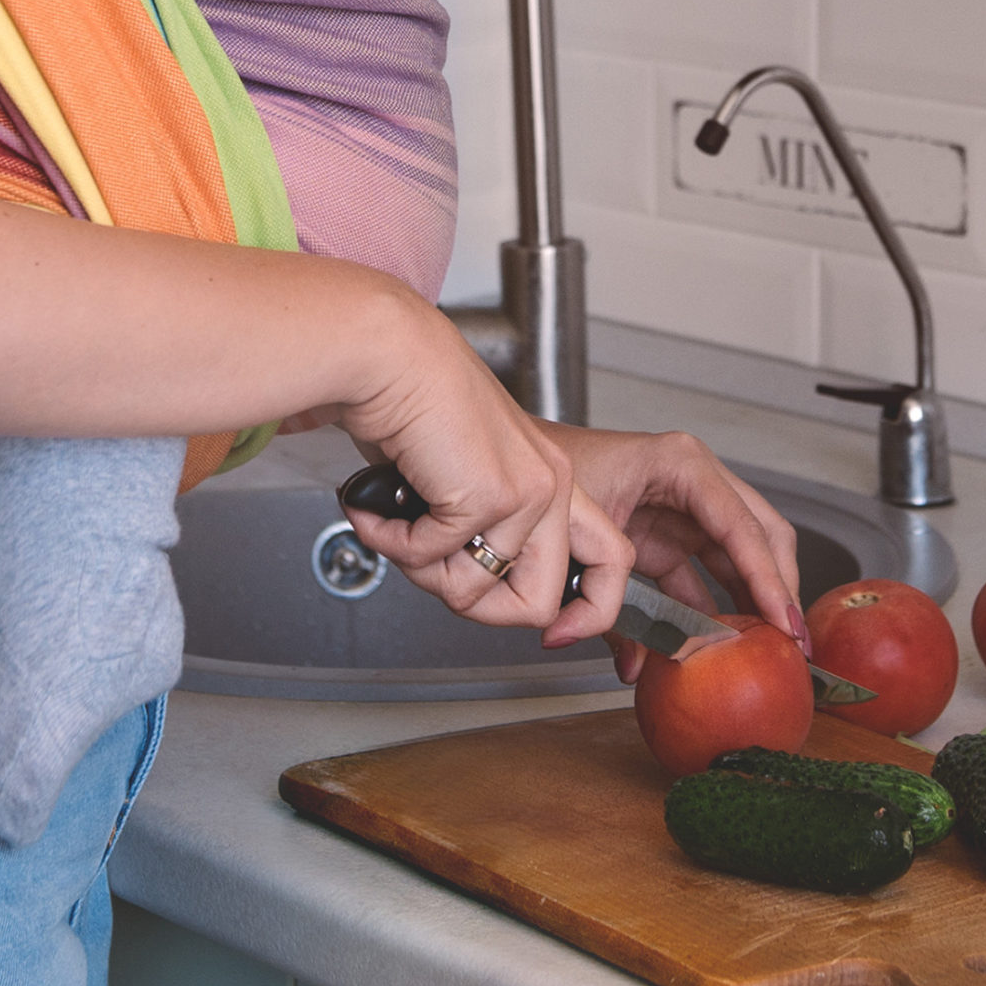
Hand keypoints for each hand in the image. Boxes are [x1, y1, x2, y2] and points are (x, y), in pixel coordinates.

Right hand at [334, 306, 634, 641]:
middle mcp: (552, 483)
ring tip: (393, 525)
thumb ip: (483, 527)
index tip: (551, 633)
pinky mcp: (489, 495)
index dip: (584, 613)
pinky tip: (375, 508)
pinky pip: (431, 560)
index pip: (610, 562)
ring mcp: (526, 492)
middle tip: (428, 569)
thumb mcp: (465, 471)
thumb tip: (468, 587)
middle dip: (473, 608)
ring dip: (419, 570)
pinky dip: (390, 542)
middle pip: (539, 606)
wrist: (386, 352)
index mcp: (553, 477)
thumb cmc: (408, 398)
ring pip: (476, 594)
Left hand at [538, 423, 805, 681]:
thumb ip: (607, 605)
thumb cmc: (545, 477)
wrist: (513, 473)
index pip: (741, 525)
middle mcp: (694, 482)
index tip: (784, 621)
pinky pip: (705, 580)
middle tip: (792, 642)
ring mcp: (684, 511)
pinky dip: (715, 613)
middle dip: (780, 588)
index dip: (768, 576)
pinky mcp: (667, 540)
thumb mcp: (581, 533)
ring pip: (742, 559)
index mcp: (681, 465)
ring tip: (772, 651)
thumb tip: (634, 666)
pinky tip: (722, 647)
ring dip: (756, 604)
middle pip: (760, 536)